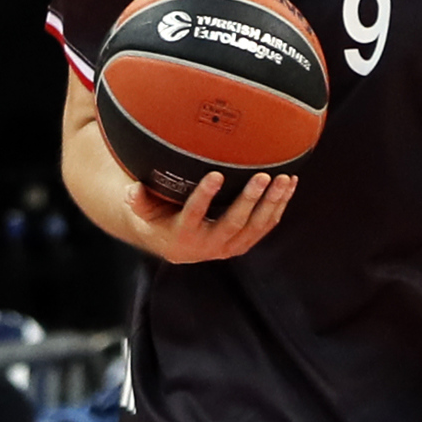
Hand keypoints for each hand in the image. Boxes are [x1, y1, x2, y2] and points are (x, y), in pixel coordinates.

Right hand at [127, 171, 294, 263]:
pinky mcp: (245, 242)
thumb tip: (132, 190)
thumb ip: (138, 201)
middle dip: (250, 200)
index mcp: (183, 236)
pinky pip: (266, 226)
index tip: (216, 175)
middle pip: (233, 223)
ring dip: (272, 202)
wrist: (175, 245)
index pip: (193, 215)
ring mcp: (231, 246)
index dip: (204, 196)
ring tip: (283, 179)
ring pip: (256, 227)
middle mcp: (209, 245)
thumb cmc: (158, 219)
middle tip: (262, 176)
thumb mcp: (144, 212)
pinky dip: (279, 206)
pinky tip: (289, 185)